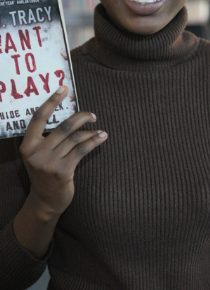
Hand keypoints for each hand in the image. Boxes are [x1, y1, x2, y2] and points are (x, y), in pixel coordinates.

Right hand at [20, 87, 106, 218]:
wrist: (45, 200)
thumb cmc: (45, 173)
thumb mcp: (38, 155)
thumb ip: (47, 139)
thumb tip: (69, 117)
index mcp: (27, 145)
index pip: (38, 118)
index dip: (51, 101)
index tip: (63, 88)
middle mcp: (36, 153)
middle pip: (62, 127)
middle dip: (80, 117)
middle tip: (92, 115)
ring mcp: (49, 163)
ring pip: (75, 138)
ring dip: (91, 132)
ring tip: (100, 130)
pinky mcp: (63, 171)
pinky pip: (82, 150)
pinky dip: (94, 141)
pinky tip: (102, 137)